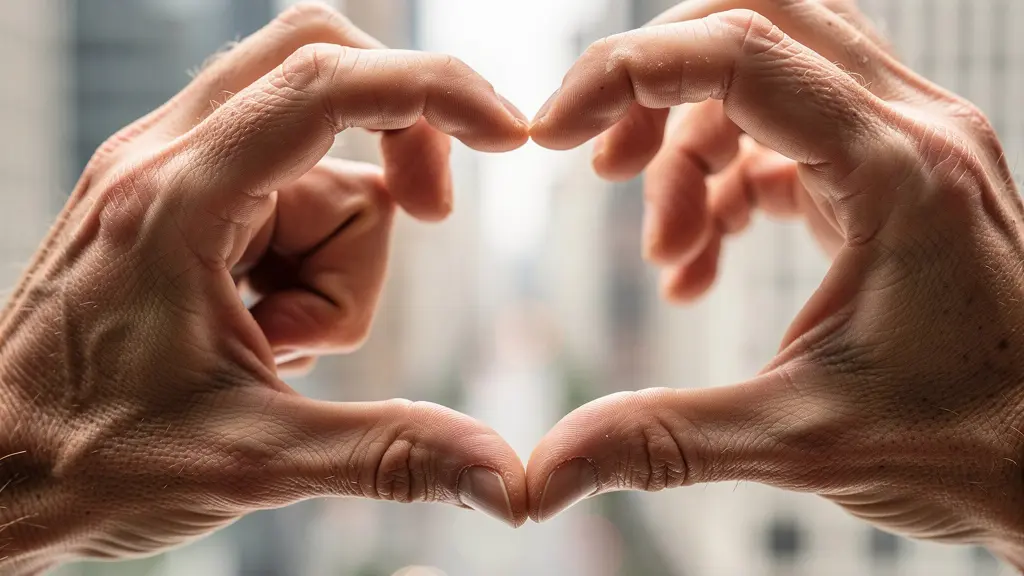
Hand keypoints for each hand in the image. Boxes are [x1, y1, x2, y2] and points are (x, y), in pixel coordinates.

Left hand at [0, 4, 527, 571]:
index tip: (509, 134)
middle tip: (433, 218)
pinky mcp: (174, 200)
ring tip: (282, 342)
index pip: (326, 86)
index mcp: (176, 203)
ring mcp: (166, 173)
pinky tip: (264, 329)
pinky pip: (282, 187)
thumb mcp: (251, 462)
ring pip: (314, 154)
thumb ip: (389, 455)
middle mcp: (164, 159)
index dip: (433, 93)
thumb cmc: (85, 462)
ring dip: (337, 248)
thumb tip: (507, 477)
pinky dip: (305, 254)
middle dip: (399, 137)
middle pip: (321, 63)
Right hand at [527, 0, 1023, 565]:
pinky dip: (726, 182)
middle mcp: (913, 132)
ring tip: (662, 249)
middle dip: (658, 82)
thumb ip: (662, 440)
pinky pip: (788, 135)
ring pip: (770, 73)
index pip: (740, 55)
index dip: (626, 75)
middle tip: (602, 163)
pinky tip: (699, 262)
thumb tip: (543, 470)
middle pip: (757, 21)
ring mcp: (910, 148)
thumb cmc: (969, 448)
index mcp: (899, 172)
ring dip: (690, 143)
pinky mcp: (894, 178)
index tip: (555, 133)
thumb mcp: (800, 441)